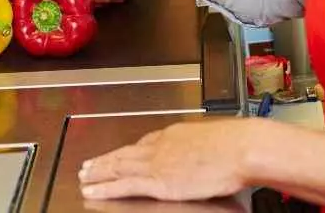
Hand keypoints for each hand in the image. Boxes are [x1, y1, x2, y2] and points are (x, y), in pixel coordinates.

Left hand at [79, 118, 259, 201]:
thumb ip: (197, 146)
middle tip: (88, 165)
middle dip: (105, 160)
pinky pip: (124, 185)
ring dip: (99, 172)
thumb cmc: (235, 145)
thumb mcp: (211, 139)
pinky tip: (94, 190)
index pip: (142, 144)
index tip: (115, 154)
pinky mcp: (158, 182)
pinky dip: (106, 187)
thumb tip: (198, 152)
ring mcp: (156, 164)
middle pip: (124, 154)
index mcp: (173, 135)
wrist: (239, 149)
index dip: (125, 151)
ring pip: (118, 167)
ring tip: (84, 176)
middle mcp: (159, 147)